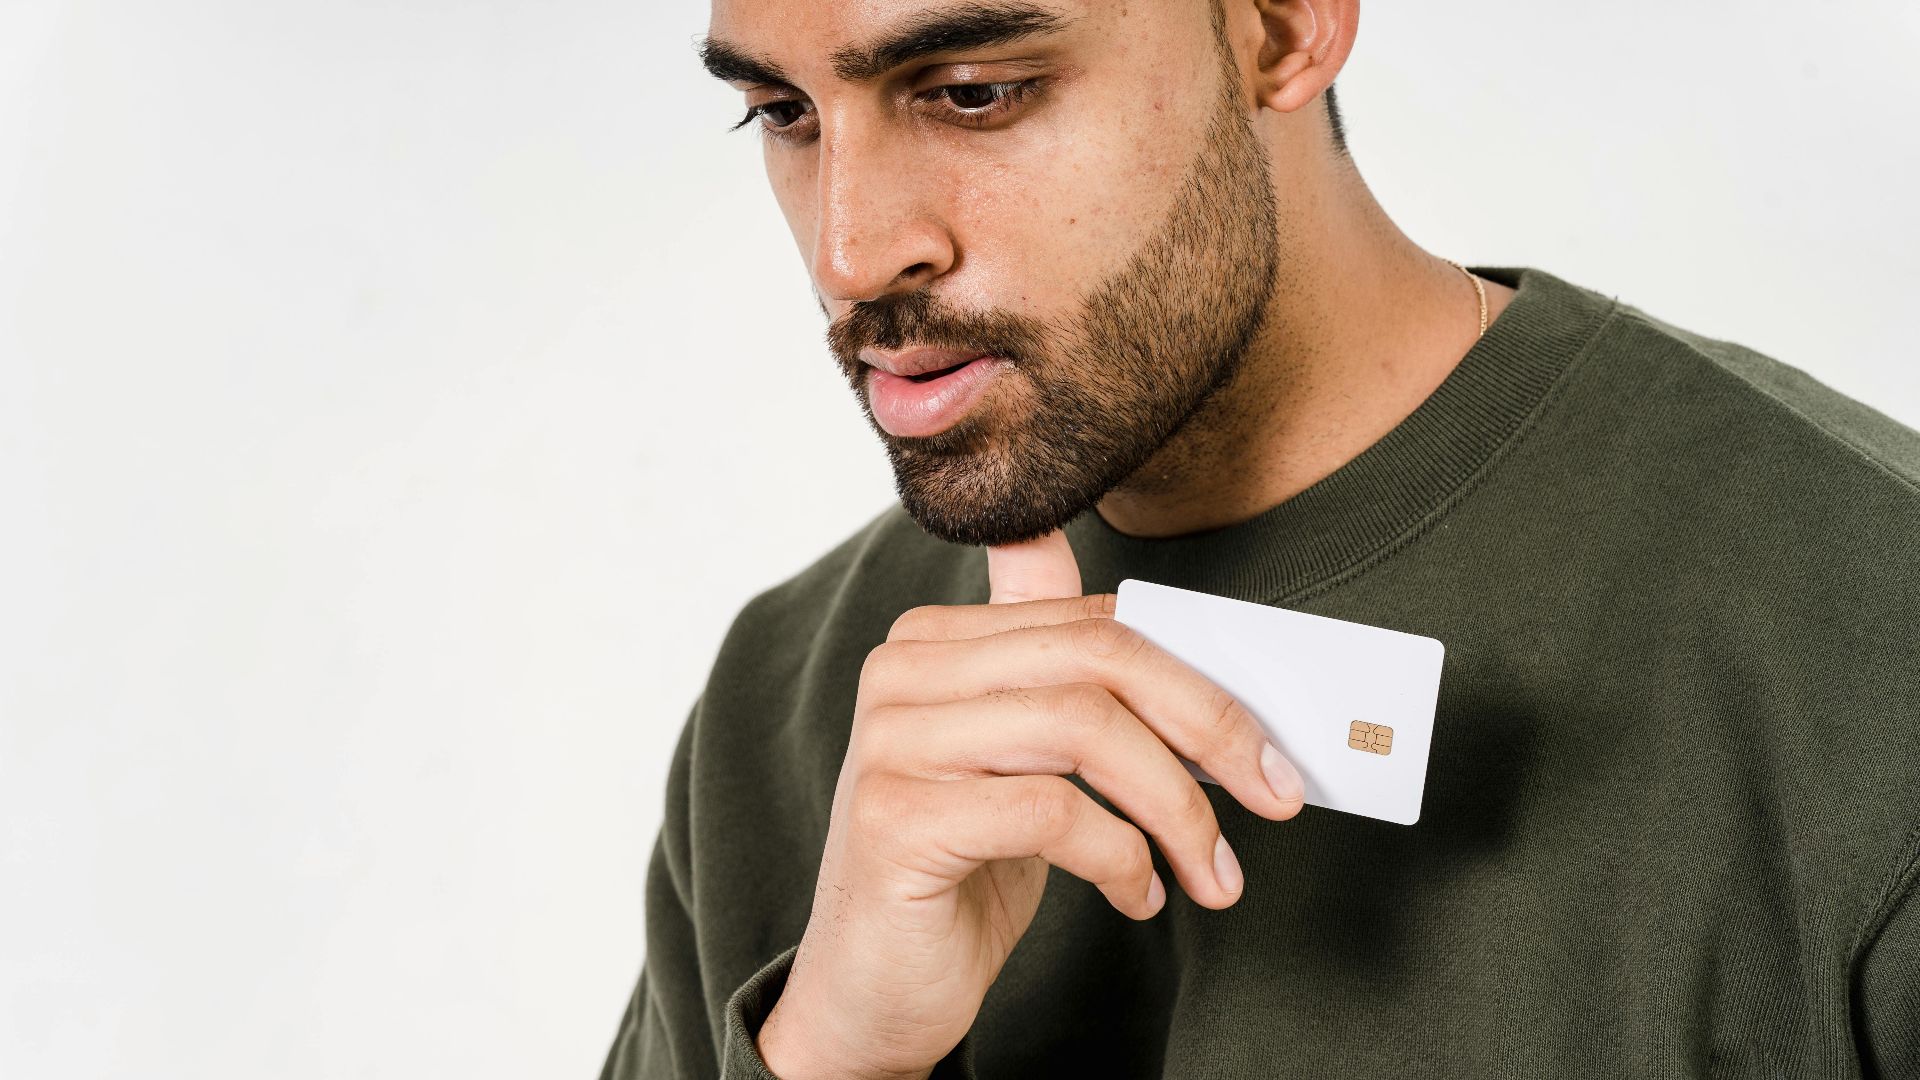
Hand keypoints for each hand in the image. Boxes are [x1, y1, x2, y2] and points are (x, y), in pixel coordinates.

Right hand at [754, 528, 1305, 1079]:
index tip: (1267, 743)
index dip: (1199, 677)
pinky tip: (1138, 895)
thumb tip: (1172, 618)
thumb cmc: (957, 874)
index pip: (1095, 622)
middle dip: (1209, 725)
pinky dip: (1121, 857)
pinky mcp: (899, 819)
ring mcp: (894, 741)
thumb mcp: (1023, 764)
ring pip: (1084, 727)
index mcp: (935, 640)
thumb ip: (1066, 681)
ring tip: (1210, 871)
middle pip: (1098, 658)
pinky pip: (1053, 811)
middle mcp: (903, 672)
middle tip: (1274, 792)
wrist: (869, 992)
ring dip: (1177, 807)